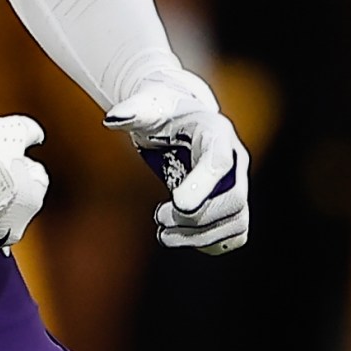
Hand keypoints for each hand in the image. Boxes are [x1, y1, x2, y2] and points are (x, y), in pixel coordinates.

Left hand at [105, 74, 249, 254]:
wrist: (178, 121)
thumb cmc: (162, 114)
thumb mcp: (148, 107)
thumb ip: (133, 112)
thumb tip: (112, 119)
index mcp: (216, 132)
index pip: (219, 161)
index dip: (203, 185)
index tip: (178, 203)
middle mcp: (236, 159)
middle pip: (234, 200)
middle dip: (196, 218)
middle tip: (160, 218)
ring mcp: (238, 183)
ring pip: (236, 222)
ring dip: (200, 237)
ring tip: (164, 234)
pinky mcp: (234, 204)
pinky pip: (235, 234)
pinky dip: (209, 243)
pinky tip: (181, 238)